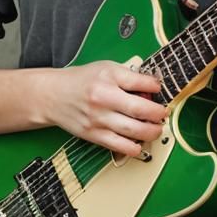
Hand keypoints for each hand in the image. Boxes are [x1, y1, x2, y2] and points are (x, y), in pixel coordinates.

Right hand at [49, 61, 165, 155]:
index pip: (140, 82)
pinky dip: (133, 148)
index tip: (160, 90)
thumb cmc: (81, 81)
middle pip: (139, 109)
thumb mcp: (106, 68)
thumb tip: (153, 87)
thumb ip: (129, 76)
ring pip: (133, 130)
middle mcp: (103, 98)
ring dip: (151, 131)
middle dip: (158, 114)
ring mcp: (98, 119)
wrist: (53, 95)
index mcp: (107, 77)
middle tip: (163, 114)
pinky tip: (139, 143)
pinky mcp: (93, 135)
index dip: (156, 87)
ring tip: (156, 128)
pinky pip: (119, 146)